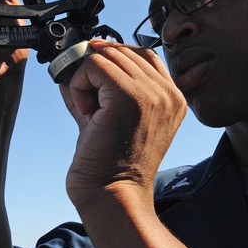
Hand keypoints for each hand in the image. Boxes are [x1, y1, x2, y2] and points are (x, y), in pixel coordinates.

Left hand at [60, 41, 186, 206]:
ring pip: (106, 55)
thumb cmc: (110, 165)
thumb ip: (99, 88)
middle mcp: (168, 93)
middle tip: (88, 105)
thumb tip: (75, 61)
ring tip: (88, 111)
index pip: (143, 54)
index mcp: (173, 98)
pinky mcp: (129, 97)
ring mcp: (151, 94)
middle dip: (95, 72)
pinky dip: (79, 83)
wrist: (113, 195)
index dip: (112, 59)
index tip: (92, 77)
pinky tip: (85, 112)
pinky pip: (94, 65)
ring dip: (85, 79)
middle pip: (122, 52)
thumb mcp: (111, 117)